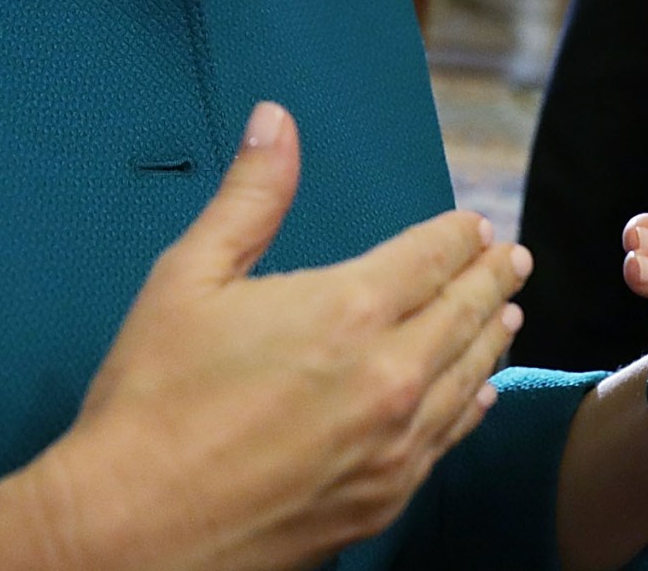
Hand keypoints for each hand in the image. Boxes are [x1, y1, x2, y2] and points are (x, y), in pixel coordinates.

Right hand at [45, 102, 530, 570]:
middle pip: (464, 315)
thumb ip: (250, 197)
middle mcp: (389, 377)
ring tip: (508, 315)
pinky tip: (477, 395)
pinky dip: (471, 408)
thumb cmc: (152, 398)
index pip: (429, 259)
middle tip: (513, 260)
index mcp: (347, 310)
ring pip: (467, 380)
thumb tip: (277, 120)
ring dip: (491, 339)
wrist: (134, 526)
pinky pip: (447, 442)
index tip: (474, 225)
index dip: (457, 237)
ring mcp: (393, 447)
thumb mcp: (189, 277)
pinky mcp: (383, 501)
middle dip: (492, 281)